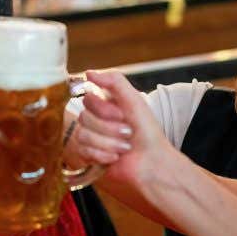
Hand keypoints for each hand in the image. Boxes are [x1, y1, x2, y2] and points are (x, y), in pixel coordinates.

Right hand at [81, 70, 173, 185]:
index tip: (122, 115)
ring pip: (83, 136)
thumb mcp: (134, 100)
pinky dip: (103, 155)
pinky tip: (115, 158)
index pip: (88, 99)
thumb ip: (114, 81)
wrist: (153, 162)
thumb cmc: (147, 132)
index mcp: (105, 105)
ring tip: (124, 148)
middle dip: (109, 129)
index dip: (104, 109)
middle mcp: (96, 120)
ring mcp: (91, 138)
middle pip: (84, 118)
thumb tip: (89, 73)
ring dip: (109, 143)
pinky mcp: (89, 156)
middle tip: (128, 133)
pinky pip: (84, 151)